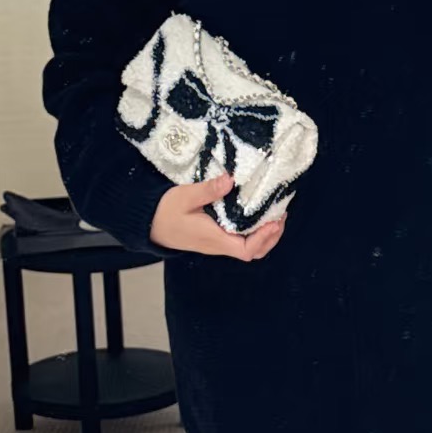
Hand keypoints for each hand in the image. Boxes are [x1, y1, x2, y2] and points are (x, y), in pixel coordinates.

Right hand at [149, 172, 285, 259]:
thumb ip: (207, 190)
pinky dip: (255, 230)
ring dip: (266, 235)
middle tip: (281, 215)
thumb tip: (230, 180)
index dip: (263, 238)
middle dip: (271, 237)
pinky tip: (259, 214)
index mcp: (214, 239)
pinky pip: (241, 239)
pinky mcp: (217, 236)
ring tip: (275, 214)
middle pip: (254, 251)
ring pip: (249, 246)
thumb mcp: (184, 196)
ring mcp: (218, 242)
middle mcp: (219, 245)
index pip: (246, 249)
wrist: (150, 224)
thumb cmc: (165, 211)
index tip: (274, 221)